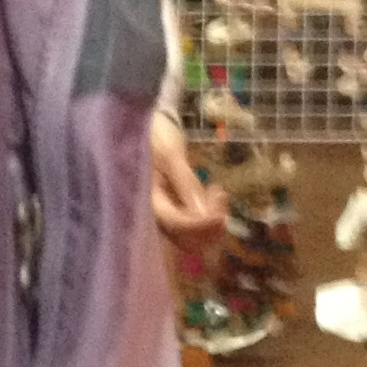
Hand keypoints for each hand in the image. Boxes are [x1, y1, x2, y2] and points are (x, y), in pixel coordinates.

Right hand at [149, 110, 227, 252]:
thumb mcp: (169, 154)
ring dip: (212, 219)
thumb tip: (203, 214)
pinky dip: (209, 214)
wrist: (146, 128)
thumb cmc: (154, 136)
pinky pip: (195, 224)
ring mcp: (165, 214)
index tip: (221, 216)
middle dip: (209, 225)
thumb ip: (184, 182)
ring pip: (194, 235)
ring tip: (217, 192)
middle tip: (219, 196)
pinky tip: (213, 194)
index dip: (200, 226)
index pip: (176, 225)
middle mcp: (154, 214)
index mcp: (147, 200)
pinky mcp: (175, 210)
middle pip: (186, 238)